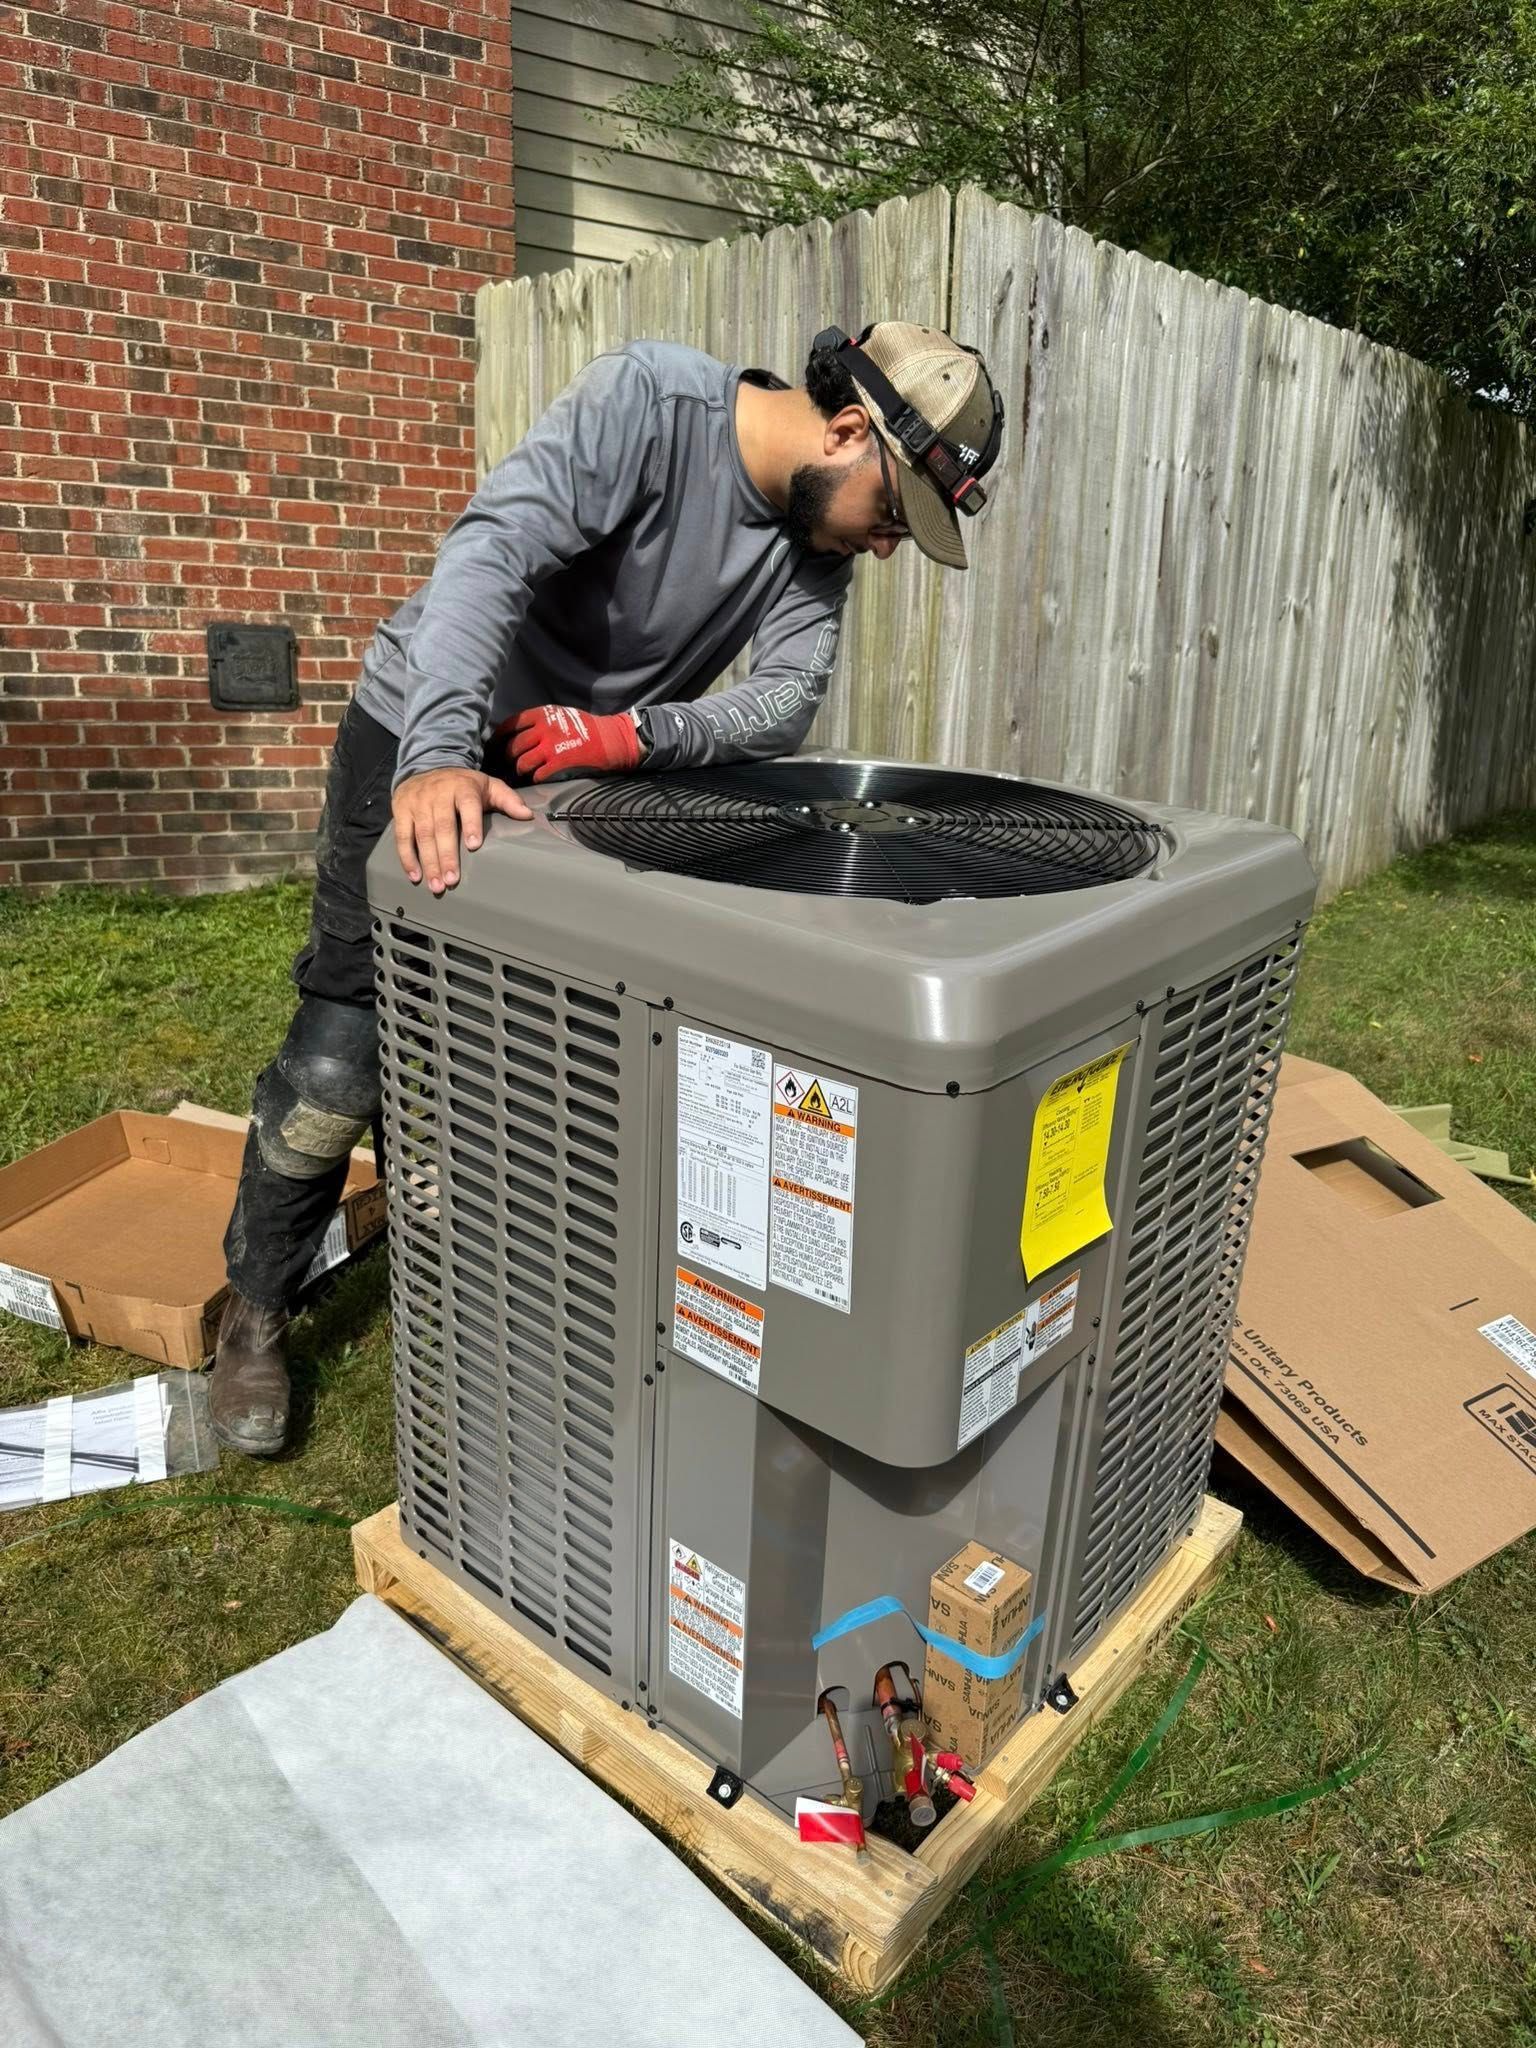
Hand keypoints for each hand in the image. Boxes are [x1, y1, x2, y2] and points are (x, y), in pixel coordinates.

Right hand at [391, 766, 530, 893]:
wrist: (426, 765)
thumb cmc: (462, 785)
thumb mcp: (487, 786)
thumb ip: (507, 799)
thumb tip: (528, 815)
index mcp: (463, 788)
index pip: (468, 805)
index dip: (470, 824)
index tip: (473, 845)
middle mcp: (438, 794)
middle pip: (442, 826)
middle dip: (447, 855)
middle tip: (452, 880)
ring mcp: (418, 802)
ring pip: (422, 834)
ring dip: (428, 862)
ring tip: (436, 885)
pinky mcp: (401, 809)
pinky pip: (402, 836)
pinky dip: (407, 857)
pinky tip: (415, 875)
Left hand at [493, 704, 641, 783]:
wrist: (610, 738)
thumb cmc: (587, 727)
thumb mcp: (561, 714)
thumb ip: (541, 721)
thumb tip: (522, 731)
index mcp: (542, 715)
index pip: (511, 724)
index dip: (500, 736)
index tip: (495, 744)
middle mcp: (543, 729)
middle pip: (513, 746)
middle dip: (507, 757)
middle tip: (506, 764)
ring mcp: (550, 747)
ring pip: (522, 762)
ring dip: (519, 770)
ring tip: (520, 775)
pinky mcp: (559, 763)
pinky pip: (538, 773)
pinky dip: (534, 778)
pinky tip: (536, 779)